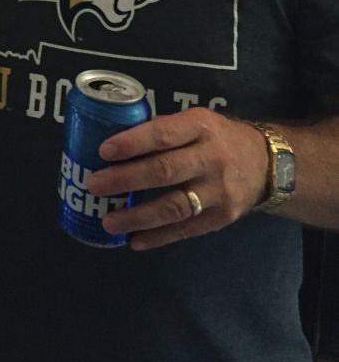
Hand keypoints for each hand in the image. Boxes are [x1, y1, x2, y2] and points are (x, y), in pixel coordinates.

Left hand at [86, 108, 267, 249]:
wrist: (267, 164)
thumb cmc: (218, 137)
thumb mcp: (197, 120)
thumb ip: (165, 129)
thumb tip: (118, 141)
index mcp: (200, 127)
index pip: (163, 134)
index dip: (132, 143)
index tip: (103, 151)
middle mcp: (211, 158)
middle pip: (165, 171)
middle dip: (125, 179)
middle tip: (94, 186)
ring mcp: (218, 191)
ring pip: (174, 206)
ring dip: (138, 216)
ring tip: (108, 221)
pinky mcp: (222, 218)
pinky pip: (186, 230)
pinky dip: (158, 237)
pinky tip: (134, 240)